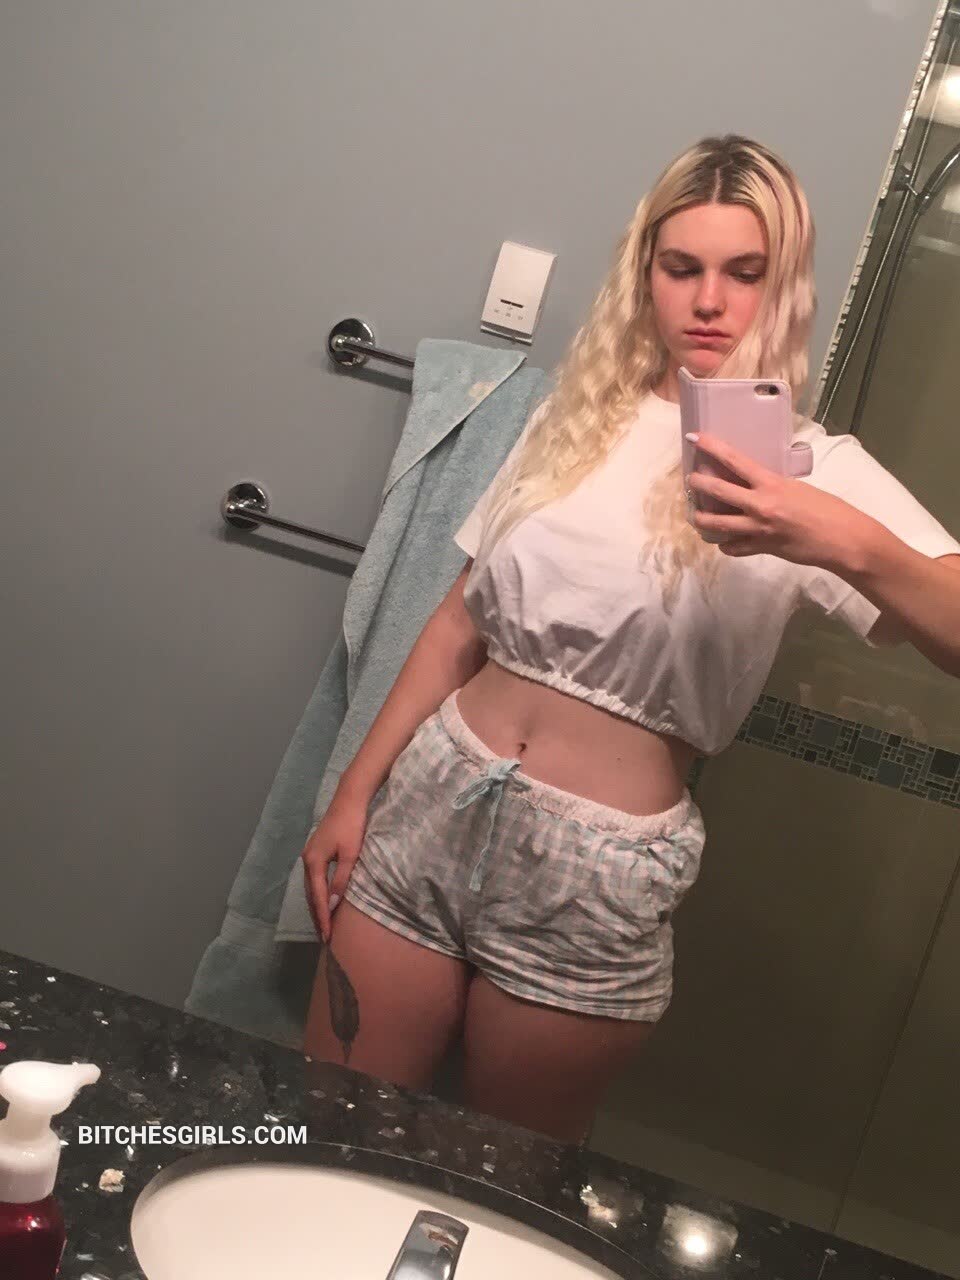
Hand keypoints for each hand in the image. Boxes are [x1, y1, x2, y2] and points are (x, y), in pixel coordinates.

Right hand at [301, 792, 367, 942]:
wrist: (349, 799)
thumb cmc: (353, 826)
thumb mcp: (351, 855)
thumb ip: (342, 880)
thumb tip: (334, 905)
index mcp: (314, 862)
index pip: (318, 897)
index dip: (323, 917)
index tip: (327, 936)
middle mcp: (307, 860)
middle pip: (311, 895)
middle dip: (317, 916)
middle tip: (324, 937)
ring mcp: (309, 854)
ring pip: (311, 887)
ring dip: (317, 906)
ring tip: (324, 924)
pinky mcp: (315, 851)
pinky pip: (314, 879)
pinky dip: (318, 893)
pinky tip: (324, 900)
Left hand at [685, 432, 869, 570]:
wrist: (842, 539)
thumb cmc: (827, 508)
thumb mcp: (798, 487)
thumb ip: (773, 486)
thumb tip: (756, 485)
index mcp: (771, 483)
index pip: (735, 460)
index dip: (712, 447)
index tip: (694, 438)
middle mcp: (760, 505)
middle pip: (717, 490)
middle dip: (698, 483)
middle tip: (691, 479)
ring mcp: (758, 529)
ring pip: (717, 523)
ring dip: (702, 518)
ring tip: (696, 515)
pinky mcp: (761, 548)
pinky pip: (733, 547)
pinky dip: (726, 544)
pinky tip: (724, 541)